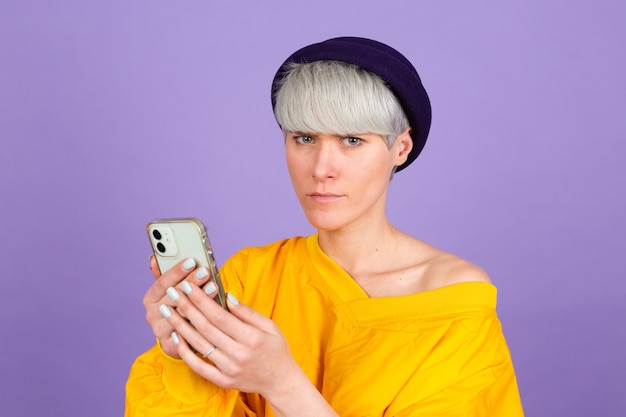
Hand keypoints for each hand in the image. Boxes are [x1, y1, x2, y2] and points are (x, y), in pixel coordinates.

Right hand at [143, 256, 212, 357]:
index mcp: (151, 298)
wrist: (181, 338)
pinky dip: (201, 320)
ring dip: (199, 300)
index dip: (177, 271)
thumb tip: (154, 258)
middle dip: (191, 283)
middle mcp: (152, 314)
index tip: (191, 261)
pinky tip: (214, 310)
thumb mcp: (172, 289)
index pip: (162, 282)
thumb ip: (166, 274)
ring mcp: (160, 331)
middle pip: (173, 296)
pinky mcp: (170, 345)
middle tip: (206, 271)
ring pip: (182, 314)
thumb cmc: (179, 306)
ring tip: (214, 286)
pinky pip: (188, 331)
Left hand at [159, 281, 299, 396]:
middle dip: (187, 308)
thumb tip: (227, 296)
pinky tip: (176, 337)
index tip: (189, 286)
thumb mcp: (269, 326)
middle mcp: (238, 354)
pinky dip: (185, 352)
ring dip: (180, 326)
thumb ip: (247, 312)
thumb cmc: (276, 349)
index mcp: (251, 338)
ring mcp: (229, 369)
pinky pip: (199, 366)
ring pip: (199, 345)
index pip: (219, 316)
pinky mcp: (223, 381)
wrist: (280, 380)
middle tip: (173, 292)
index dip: (201, 300)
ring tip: (168, 311)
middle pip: (206, 328)